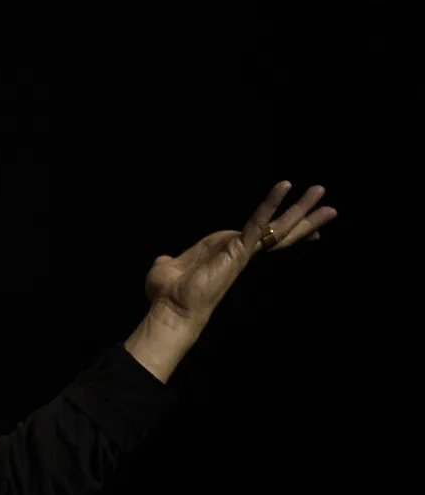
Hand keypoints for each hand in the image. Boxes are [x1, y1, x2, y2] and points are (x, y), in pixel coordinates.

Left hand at [144, 181, 337, 328]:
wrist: (169, 309)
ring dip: (301, 208)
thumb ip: (171, 262)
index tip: (309, 228)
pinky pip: (258, 222)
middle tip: (329, 204)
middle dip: (305, 217)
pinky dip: (270, 203)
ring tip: (321, 190)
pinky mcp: (238, 250)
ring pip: (279, 228)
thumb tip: (165, 262)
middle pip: (281, 233)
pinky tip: (284, 185)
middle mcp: (240, 253)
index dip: (285, 232)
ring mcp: (242, 252)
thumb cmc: (169, 294)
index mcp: (227, 253)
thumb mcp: (169, 268)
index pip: (264, 239)